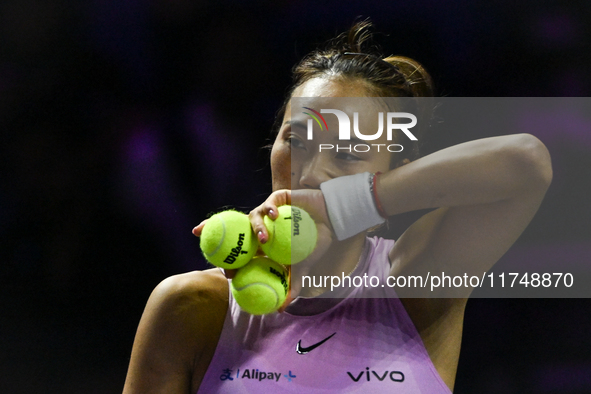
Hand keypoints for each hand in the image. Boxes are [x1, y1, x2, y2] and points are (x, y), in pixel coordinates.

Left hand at [193, 188, 335, 310]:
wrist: (331, 221)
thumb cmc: (316, 243)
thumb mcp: (302, 267)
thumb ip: (291, 285)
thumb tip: (280, 309)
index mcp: (264, 243)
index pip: (243, 252)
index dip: (231, 262)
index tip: (228, 275)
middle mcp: (263, 226)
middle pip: (239, 232)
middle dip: (229, 242)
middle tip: (235, 256)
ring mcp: (269, 212)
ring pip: (254, 218)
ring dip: (257, 228)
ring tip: (265, 239)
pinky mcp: (278, 198)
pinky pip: (269, 202)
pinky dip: (270, 208)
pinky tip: (274, 215)